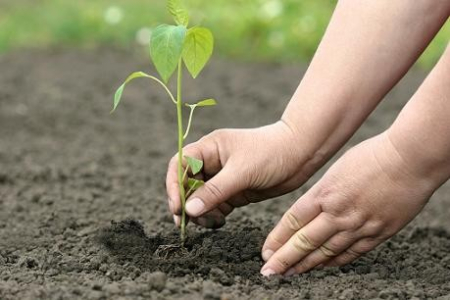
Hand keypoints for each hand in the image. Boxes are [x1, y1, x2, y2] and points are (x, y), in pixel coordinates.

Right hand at [166, 121, 315, 227]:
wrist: (301, 154)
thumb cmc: (271, 153)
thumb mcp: (241, 172)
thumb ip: (214, 191)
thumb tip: (188, 210)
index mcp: (209, 148)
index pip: (180, 164)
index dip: (174, 185)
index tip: (178, 207)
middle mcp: (213, 162)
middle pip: (187, 184)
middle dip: (187, 203)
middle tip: (188, 222)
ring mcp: (223, 178)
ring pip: (201, 198)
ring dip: (201, 212)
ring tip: (210, 222)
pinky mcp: (234, 191)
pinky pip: (216, 206)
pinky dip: (214, 215)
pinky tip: (220, 221)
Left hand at [260, 132, 439, 275]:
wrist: (409, 160)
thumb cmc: (371, 157)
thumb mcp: (336, 170)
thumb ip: (322, 194)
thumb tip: (309, 211)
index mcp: (324, 194)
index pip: (292, 222)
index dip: (277, 240)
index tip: (266, 252)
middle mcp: (337, 213)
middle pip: (304, 242)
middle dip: (284, 259)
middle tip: (269, 272)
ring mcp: (358, 225)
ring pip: (326, 252)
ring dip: (306, 265)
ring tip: (291, 274)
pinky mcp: (377, 233)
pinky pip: (351, 253)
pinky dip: (335, 262)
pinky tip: (323, 267)